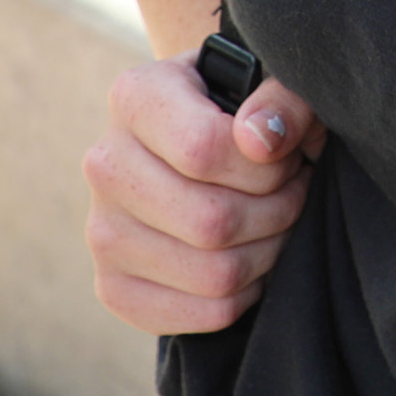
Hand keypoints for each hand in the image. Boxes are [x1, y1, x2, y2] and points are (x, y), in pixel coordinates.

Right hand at [85, 55, 324, 333]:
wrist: (212, 143)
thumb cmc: (253, 108)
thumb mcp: (278, 80)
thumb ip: (283, 98)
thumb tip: (261, 141)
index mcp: (135, 98)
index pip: (203, 149)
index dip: (267, 165)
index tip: (288, 155)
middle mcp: (105, 165)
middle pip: (211, 222)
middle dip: (277, 210)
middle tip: (293, 189)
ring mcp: (102, 232)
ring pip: (215, 274)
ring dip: (269, 250)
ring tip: (276, 217)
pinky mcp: (115, 287)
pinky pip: (205, 314)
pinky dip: (248, 292)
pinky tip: (251, 252)